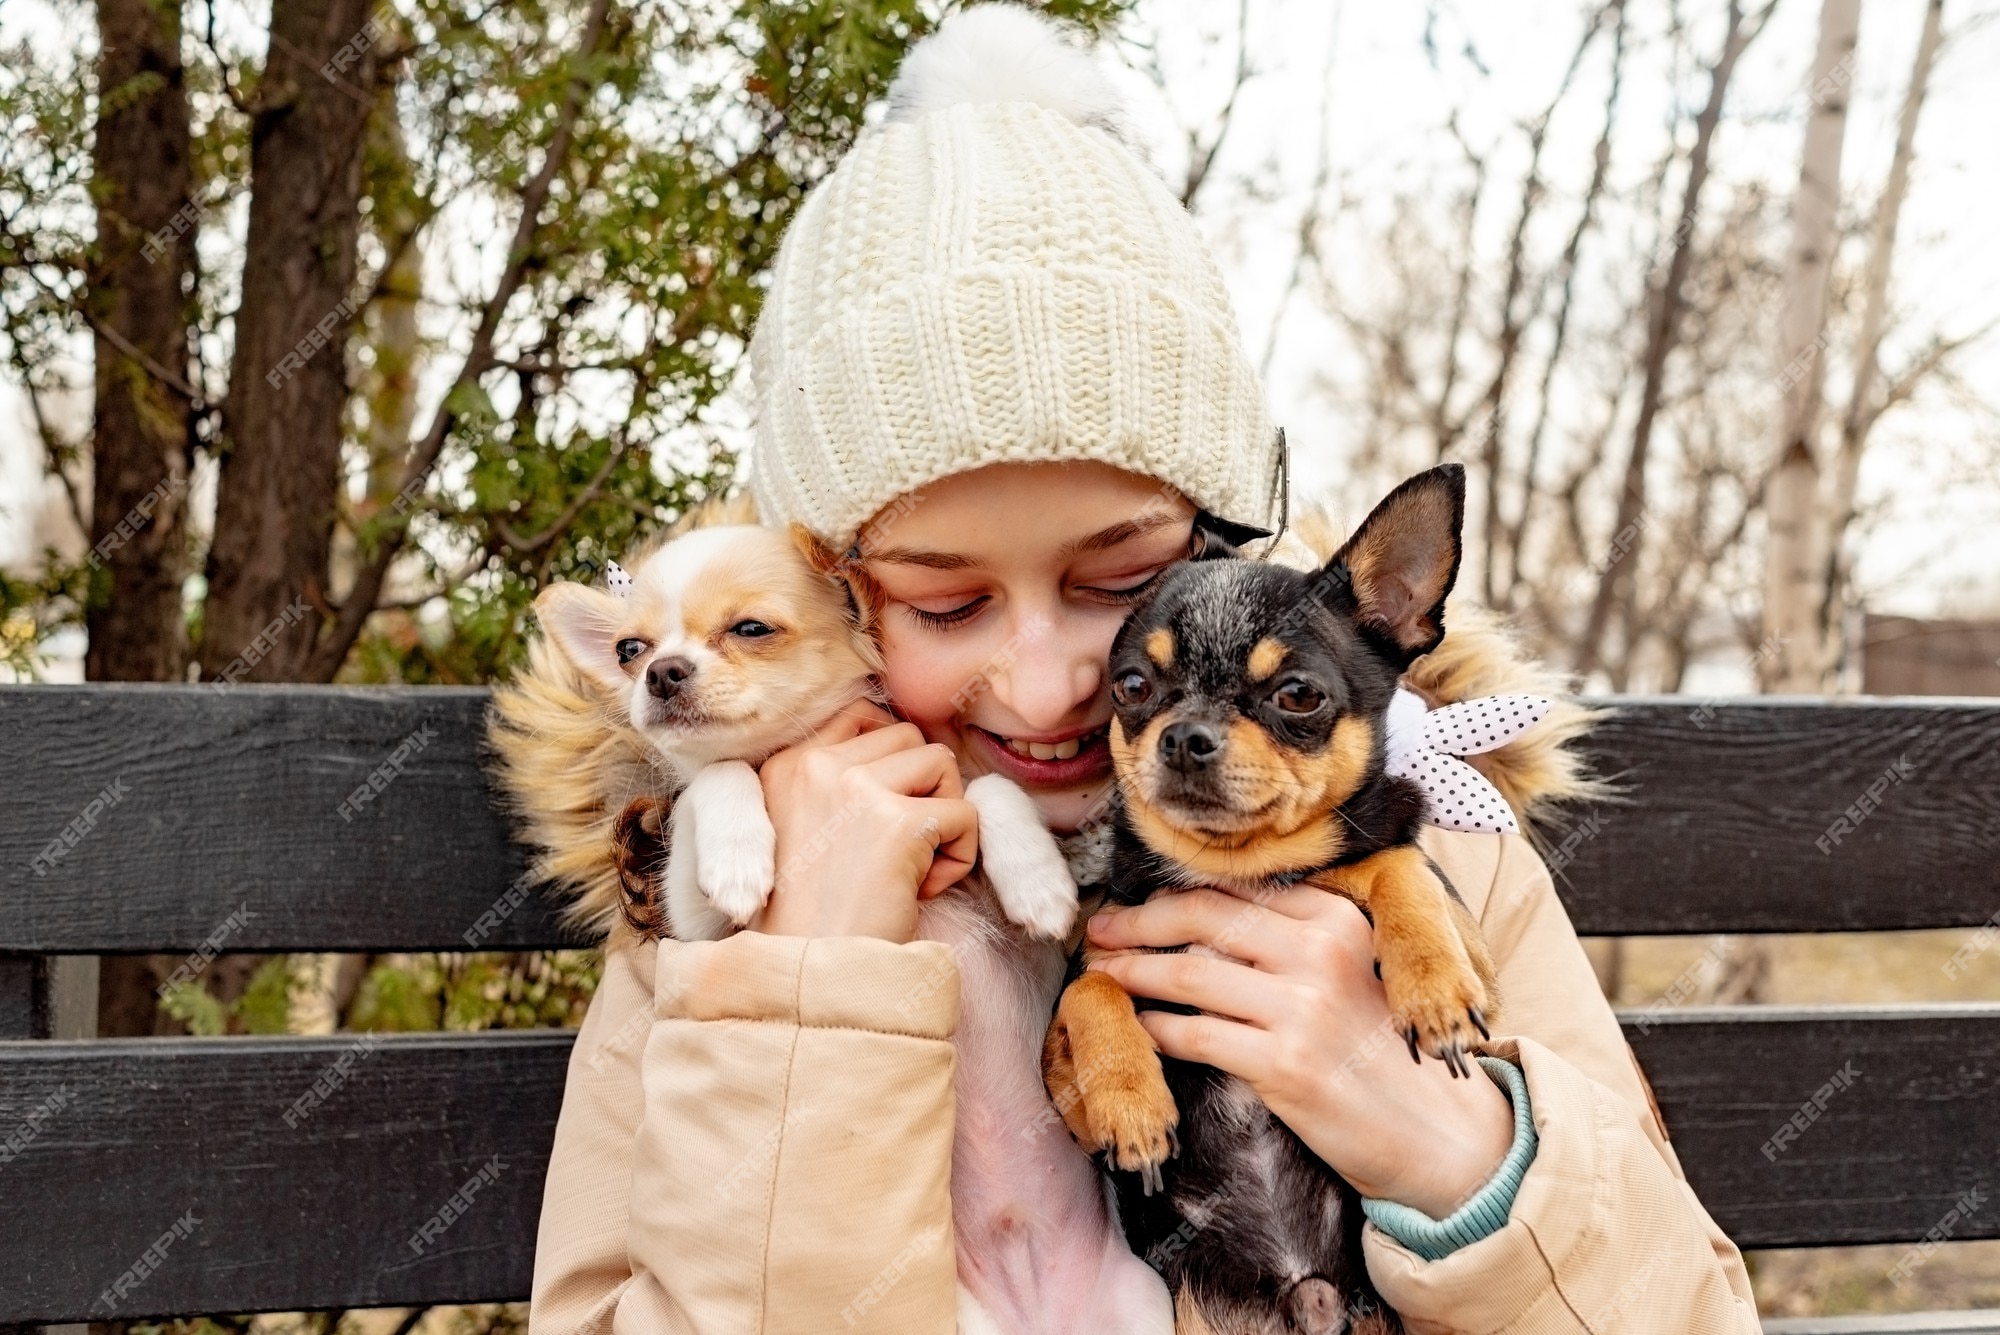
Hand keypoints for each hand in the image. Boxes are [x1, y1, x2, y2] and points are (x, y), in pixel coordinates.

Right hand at [753, 700, 977, 942]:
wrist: (809, 974)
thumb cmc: (813, 916)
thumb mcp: (803, 830)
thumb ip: (838, 784)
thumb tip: (910, 749)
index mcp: (787, 766)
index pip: (860, 715)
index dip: (892, 755)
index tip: (890, 806)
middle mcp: (815, 766)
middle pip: (908, 736)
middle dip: (921, 788)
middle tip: (899, 848)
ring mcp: (857, 789)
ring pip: (940, 764)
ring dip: (942, 816)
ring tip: (911, 867)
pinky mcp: (899, 822)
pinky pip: (966, 812)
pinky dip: (959, 856)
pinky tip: (921, 889)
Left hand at [1085, 885, 1514, 1217]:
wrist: (1434, 1130)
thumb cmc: (1380, 1048)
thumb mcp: (1350, 970)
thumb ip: (1290, 940)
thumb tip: (1194, 917)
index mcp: (1337, 918)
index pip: (1234, 893)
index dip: (1172, 896)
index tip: (1134, 905)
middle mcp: (1320, 952)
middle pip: (1202, 920)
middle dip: (1138, 923)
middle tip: (1098, 930)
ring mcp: (1302, 1008)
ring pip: (1189, 974)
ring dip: (1134, 973)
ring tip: (1102, 975)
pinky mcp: (1284, 1064)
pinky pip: (1196, 1034)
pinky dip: (1156, 1028)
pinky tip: (1139, 1026)